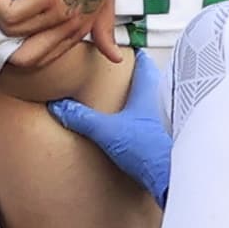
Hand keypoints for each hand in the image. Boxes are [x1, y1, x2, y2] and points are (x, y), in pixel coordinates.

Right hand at [0, 0, 135, 71]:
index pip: (42, 59)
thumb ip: (104, 30)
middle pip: (25, 58)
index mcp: (78, 30)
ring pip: (11, 31)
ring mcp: (57, 12)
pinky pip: (9, 13)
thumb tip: (115, 59)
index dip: (19, 47)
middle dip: (4, 41)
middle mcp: (68, 26)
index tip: (10, 23)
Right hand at [46, 50, 173, 202]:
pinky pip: (160, 122)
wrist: (168, 177)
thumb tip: (60, 106)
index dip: (138, 56)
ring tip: (133, 101)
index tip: (129, 49)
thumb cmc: (146, 150)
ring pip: (160, 102)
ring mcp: (168, 122)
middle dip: (143, 77)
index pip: (145, 66)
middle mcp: (162, 104)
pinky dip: (151, 120)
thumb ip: (82, 117)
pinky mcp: (168, 140)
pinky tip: (140, 129)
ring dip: (148, 100)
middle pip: (155, 82)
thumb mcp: (107, 131)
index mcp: (148, 94)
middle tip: (130, 74)